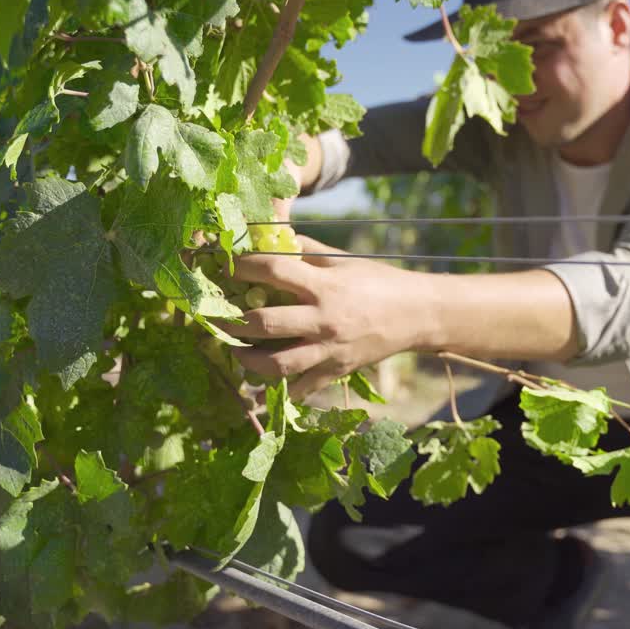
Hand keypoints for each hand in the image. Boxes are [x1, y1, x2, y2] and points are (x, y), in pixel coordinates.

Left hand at [217, 235, 433, 399]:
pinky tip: (260, 387)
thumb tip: (273, 236)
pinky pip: (302, 389)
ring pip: (278, 365)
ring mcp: (329, 350)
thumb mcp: (344, 260)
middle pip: (265, 324)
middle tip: (212, 318)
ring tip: (235, 353)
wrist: (417, 315)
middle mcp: (323, 320)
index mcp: (324, 286)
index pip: (273, 271)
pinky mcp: (337, 371)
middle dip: (231, 322)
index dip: (242, 266)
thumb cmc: (379, 282)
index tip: (223, 266)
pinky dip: (279, 392)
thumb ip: (307, 251)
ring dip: (248, 361)